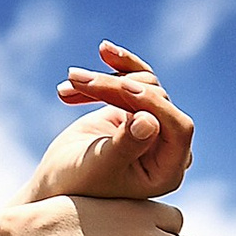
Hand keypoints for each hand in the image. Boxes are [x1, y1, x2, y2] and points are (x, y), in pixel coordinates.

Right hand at [28, 44, 194, 204]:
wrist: (56, 181)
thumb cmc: (77, 185)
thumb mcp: (99, 166)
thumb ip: (126, 145)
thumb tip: (149, 120)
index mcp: (168, 170)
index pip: (178, 128)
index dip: (154, 104)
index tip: (123, 87)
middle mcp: (167, 147)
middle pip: (155, 100)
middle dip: (115, 87)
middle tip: (76, 79)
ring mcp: (153, 127)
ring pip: (144, 85)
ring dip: (107, 79)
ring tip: (72, 79)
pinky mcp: (137, 109)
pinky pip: (136, 80)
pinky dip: (117, 69)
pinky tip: (103, 51)